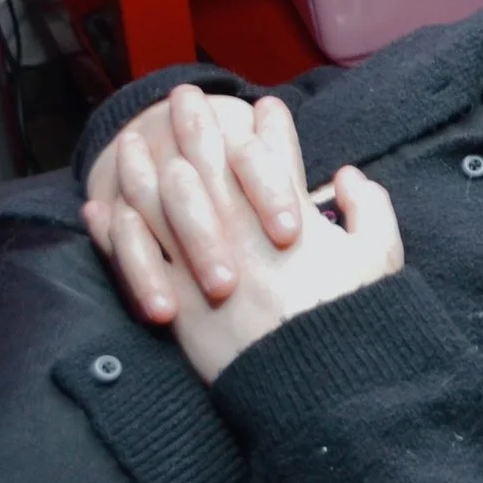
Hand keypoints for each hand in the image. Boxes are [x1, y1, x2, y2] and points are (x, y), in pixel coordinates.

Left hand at [97, 87, 402, 383]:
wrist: (317, 384)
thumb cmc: (352, 319)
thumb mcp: (382, 257)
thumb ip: (370, 207)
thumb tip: (347, 177)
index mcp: (290, 220)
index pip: (275, 158)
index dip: (270, 127)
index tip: (264, 104)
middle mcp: (240, 233)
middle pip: (209, 167)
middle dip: (195, 126)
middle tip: (184, 98)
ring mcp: (205, 267)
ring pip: (162, 204)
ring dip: (143, 168)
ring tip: (131, 141)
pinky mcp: (179, 304)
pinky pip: (136, 260)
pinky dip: (114, 233)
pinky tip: (101, 208)